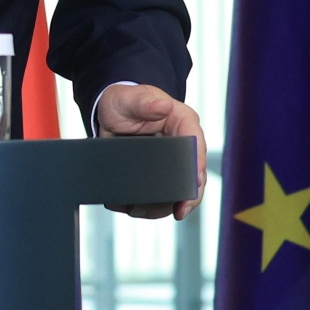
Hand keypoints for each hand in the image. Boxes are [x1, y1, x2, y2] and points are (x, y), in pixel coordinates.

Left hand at [97, 83, 205, 219]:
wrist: (111, 113)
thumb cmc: (125, 101)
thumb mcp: (130, 98)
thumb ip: (144, 102)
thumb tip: (163, 106)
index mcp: (184, 123)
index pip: (197, 145)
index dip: (198, 165)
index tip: (195, 182)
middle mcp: (183, 145)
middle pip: (194, 175)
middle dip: (188, 195)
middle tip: (179, 211)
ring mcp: (172, 162)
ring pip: (179, 189)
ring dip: (164, 205)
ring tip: (141, 211)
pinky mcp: (158, 173)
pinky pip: (160, 194)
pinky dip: (148, 205)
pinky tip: (132, 209)